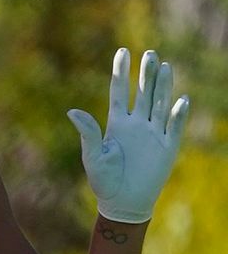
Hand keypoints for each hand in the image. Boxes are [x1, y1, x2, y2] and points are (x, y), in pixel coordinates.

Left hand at [67, 48, 189, 223]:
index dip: (121, 72)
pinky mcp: (167, 148)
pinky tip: (181, 100)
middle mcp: (136, 123)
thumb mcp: (93, 155)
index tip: (122, 51)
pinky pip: (174, 128)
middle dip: (146, 74)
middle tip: (149, 53)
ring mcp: (153, 134)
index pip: (119, 91)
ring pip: (160, 104)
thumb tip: (72, 112)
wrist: (122, 202)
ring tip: (165, 66)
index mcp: (116, 122)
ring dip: (163, 87)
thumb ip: (87, 132)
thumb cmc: (103, 179)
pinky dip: (178, 115)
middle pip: (143, 93)